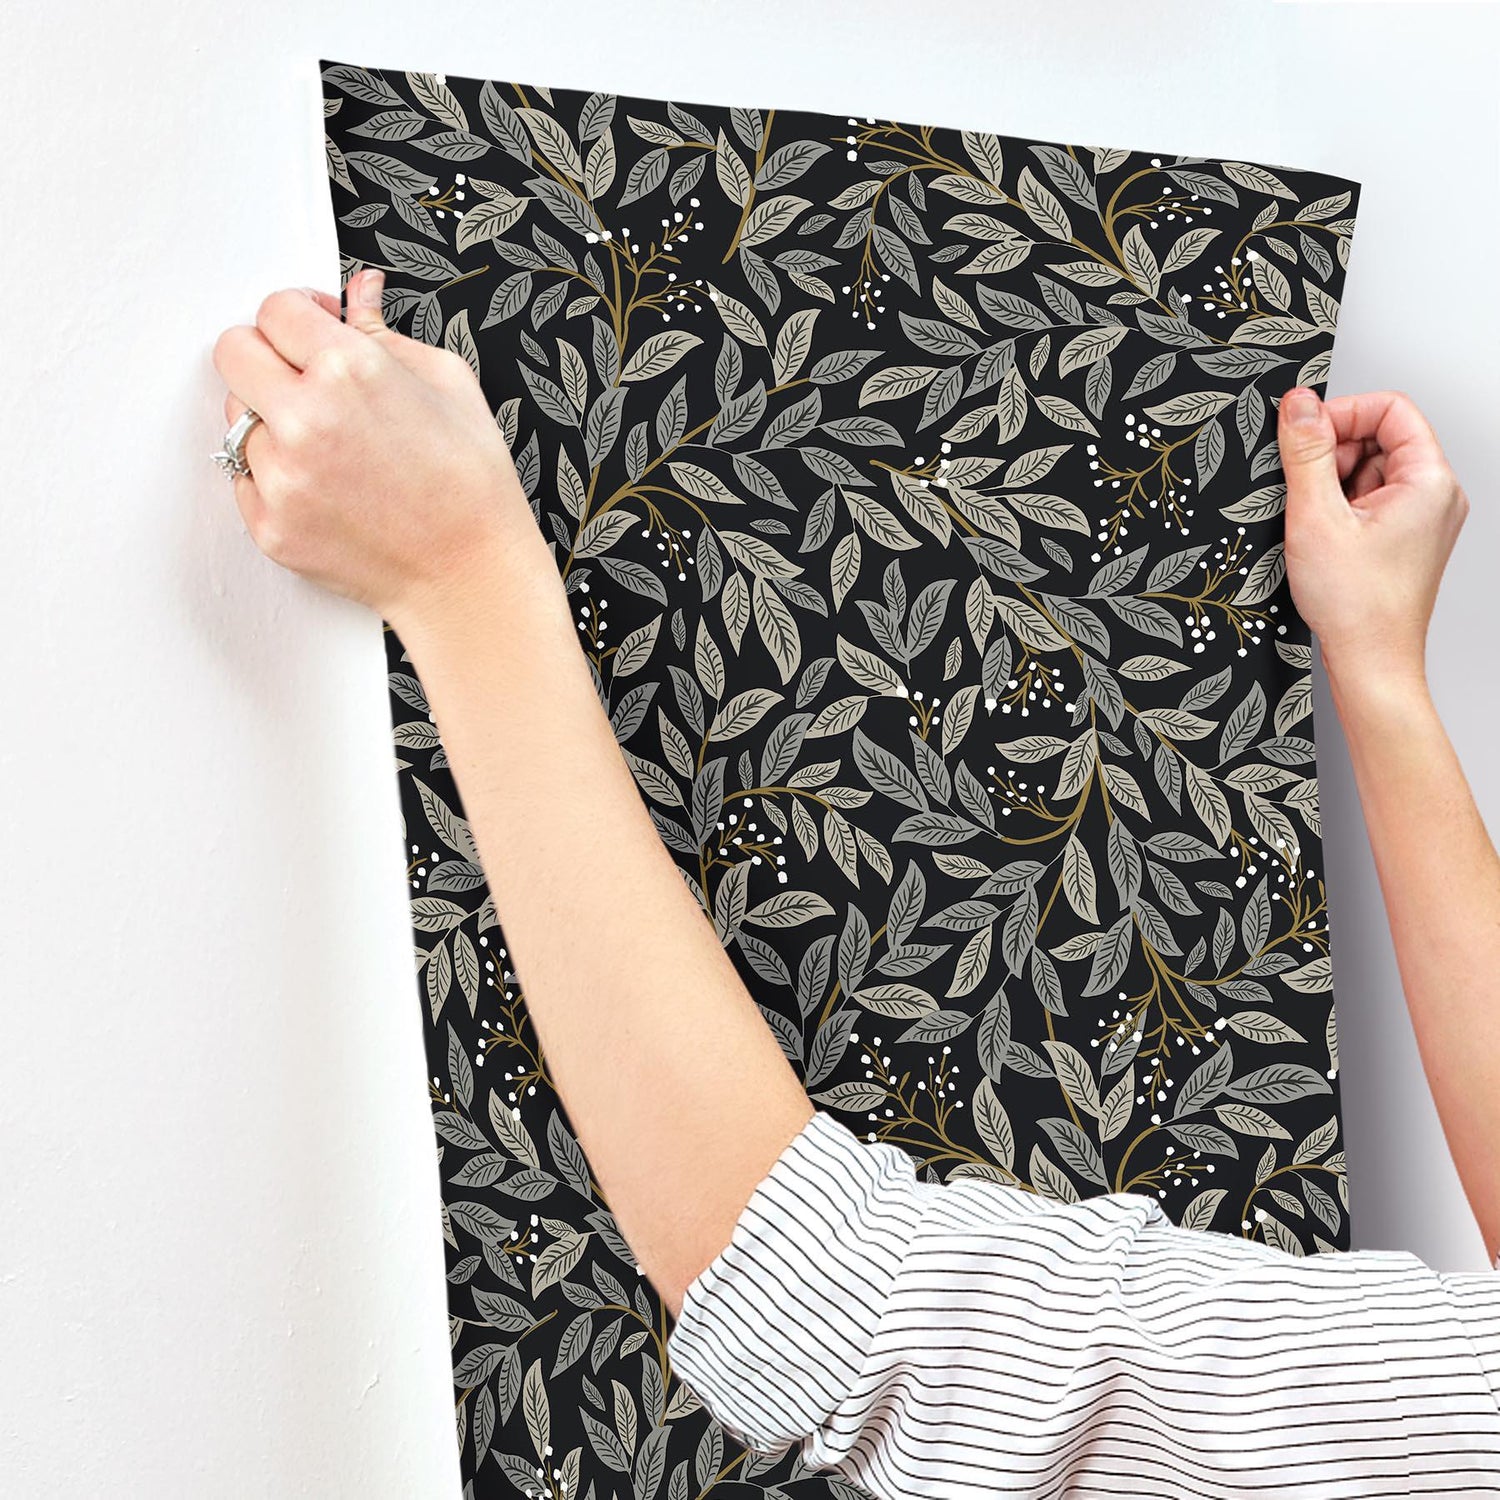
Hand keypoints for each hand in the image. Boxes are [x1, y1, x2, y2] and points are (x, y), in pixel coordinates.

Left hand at [210, 269, 547, 630]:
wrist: (471, 575)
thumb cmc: (471, 482)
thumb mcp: (447, 383)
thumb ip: (385, 332)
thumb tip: (359, 290)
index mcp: (349, 370)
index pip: (274, 310)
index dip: (298, 314)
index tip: (315, 330)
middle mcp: (304, 419)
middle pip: (233, 352)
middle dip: (267, 355)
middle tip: (305, 378)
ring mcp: (281, 478)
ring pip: (237, 419)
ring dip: (271, 421)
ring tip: (329, 446)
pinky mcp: (270, 526)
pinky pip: (245, 479)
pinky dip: (276, 476)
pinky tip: (327, 487)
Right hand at [1278, 385, 1468, 690]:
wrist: (1371, 663)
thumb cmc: (1357, 605)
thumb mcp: (1316, 517)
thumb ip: (1306, 452)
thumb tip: (1298, 404)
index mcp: (1429, 481)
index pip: (1391, 409)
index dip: (1343, 413)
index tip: (1304, 433)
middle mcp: (1435, 496)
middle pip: (1381, 438)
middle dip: (1334, 453)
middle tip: (1304, 487)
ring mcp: (1422, 519)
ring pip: (1371, 471)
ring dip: (1333, 484)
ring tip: (1315, 522)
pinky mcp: (1405, 539)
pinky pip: (1370, 501)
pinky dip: (1340, 509)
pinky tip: (1323, 537)